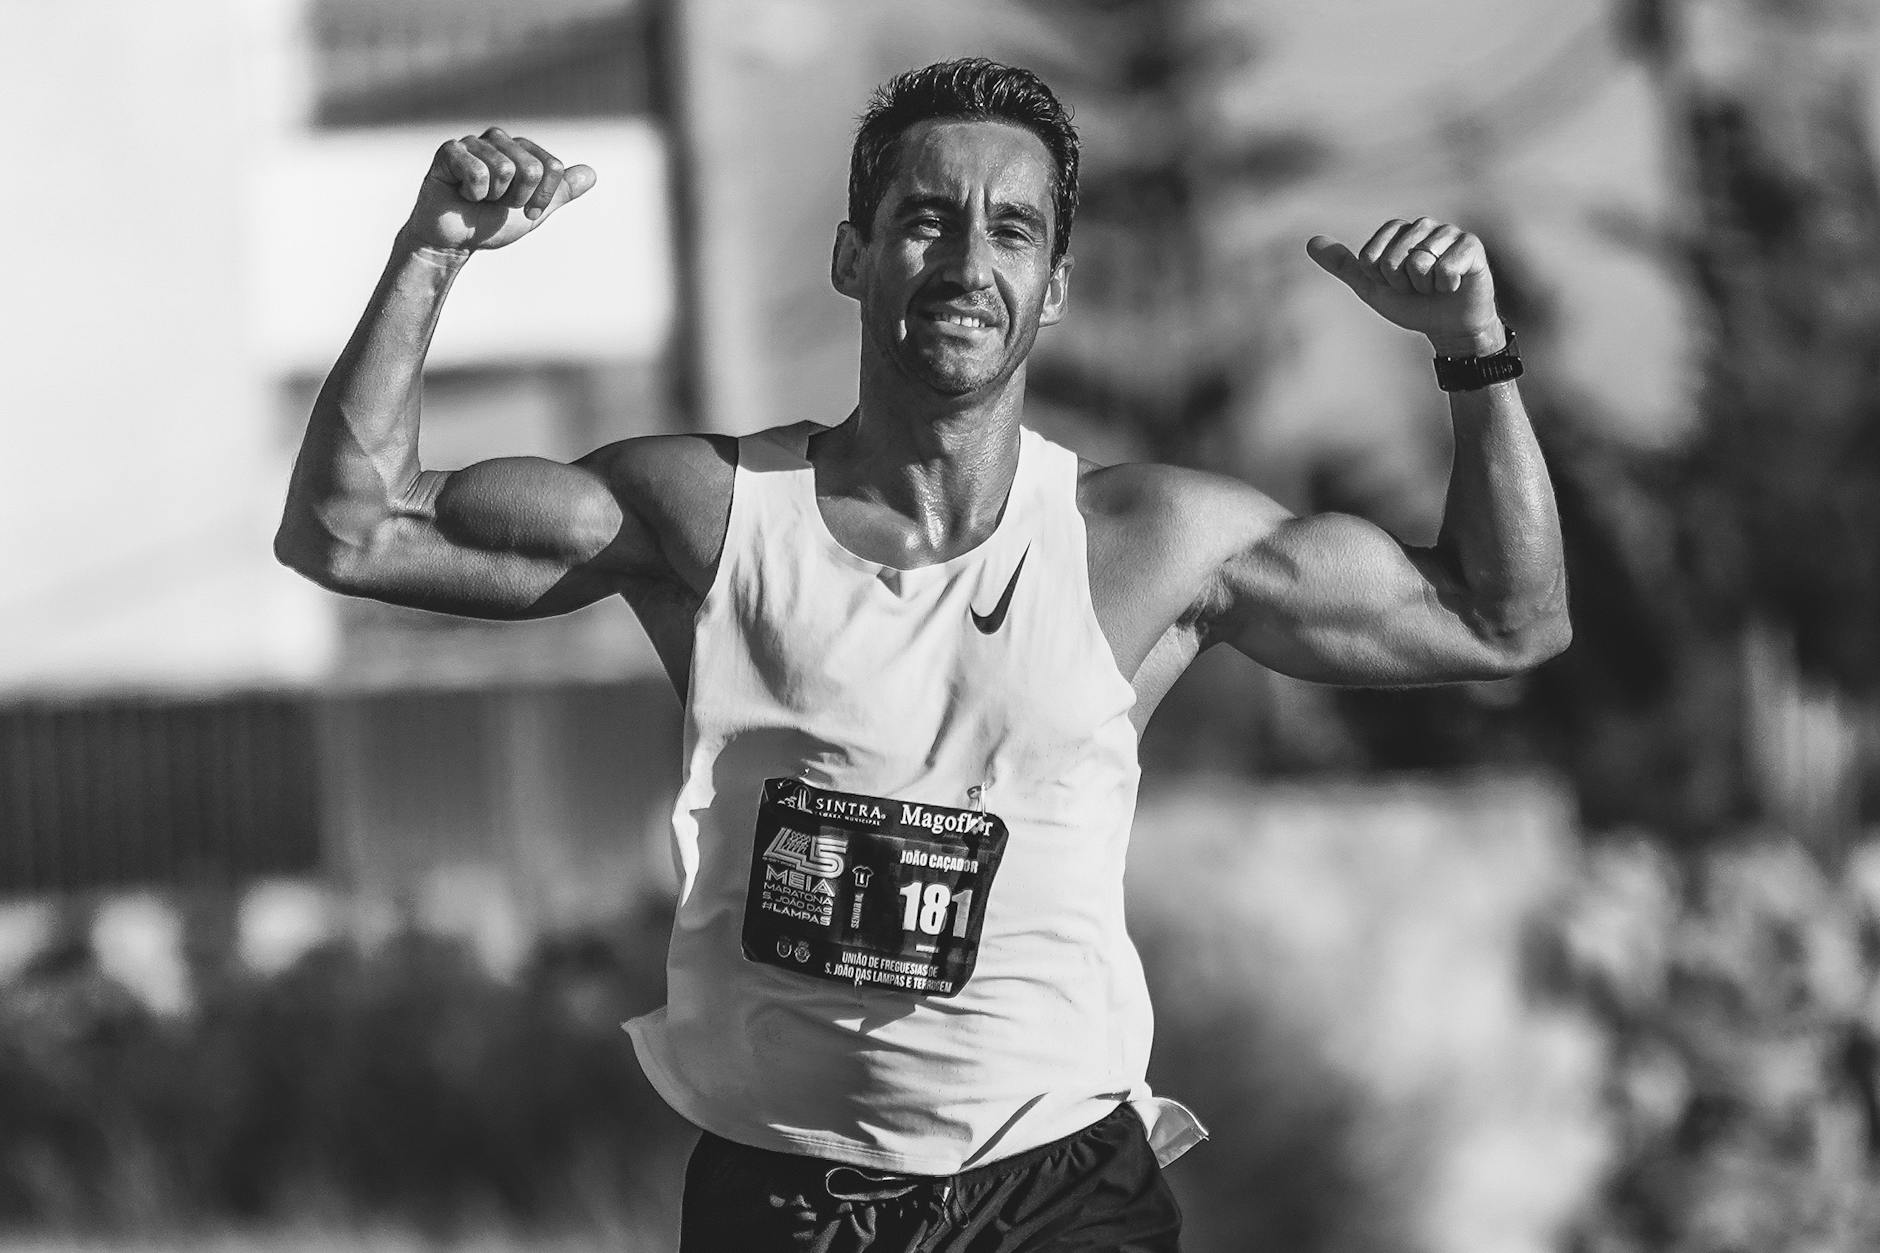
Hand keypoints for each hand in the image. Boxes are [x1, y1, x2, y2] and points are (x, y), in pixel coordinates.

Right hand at [401, 127, 596, 256]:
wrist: (454, 239)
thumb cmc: (491, 222)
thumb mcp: (534, 210)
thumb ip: (561, 192)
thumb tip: (592, 173)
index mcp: (521, 149)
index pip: (552, 168)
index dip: (541, 198)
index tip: (524, 209)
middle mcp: (499, 140)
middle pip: (532, 169)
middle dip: (516, 198)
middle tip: (496, 203)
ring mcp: (473, 142)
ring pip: (505, 170)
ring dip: (492, 197)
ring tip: (477, 197)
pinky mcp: (449, 150)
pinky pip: (477, 173)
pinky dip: (472, 193)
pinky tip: (461, 192)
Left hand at [1307, 218, 1503, 355]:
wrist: (1448, 326)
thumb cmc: (1411, 304)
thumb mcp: (1371, 287)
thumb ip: (1343, 265)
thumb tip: (1310, 242)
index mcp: (1398, 230)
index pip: (1371, 255)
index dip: (1380, 279)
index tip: (1395, 284)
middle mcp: (1423, 225)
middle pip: (1392, 260)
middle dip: (1402, 284)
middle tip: (1417, 288)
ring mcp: (1448, 233)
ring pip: (1419, 264)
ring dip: (1424, 287)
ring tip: (1435, 287)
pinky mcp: (1471, 245)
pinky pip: (1445, 268)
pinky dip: (1445, 286)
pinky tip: (1453, 285)